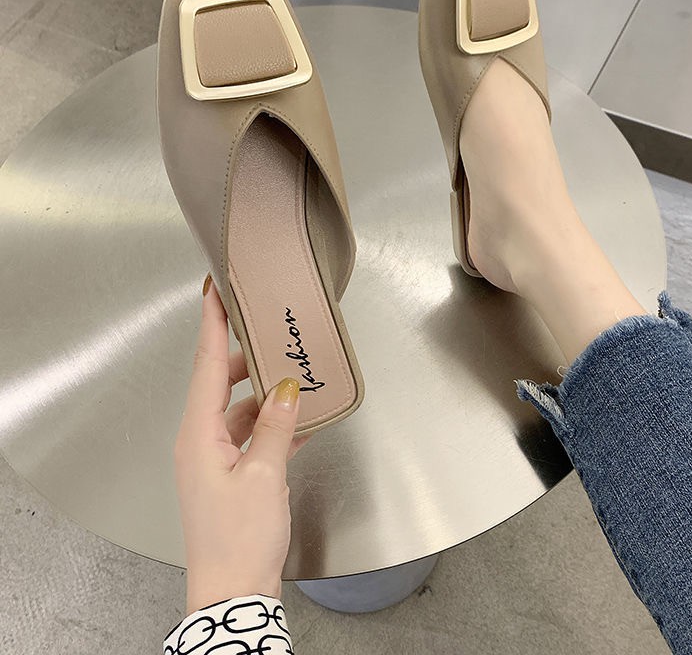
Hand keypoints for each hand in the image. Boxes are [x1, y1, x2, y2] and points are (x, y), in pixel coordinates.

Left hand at [174, 277, 307, 614]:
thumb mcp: (265, 475)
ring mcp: (215, 459)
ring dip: (266, 395)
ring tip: (293, 376)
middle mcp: (201, 441)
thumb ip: (277, 425)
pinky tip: (299, 420)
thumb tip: (287, 387)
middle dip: (245, 358)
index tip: (214, 291)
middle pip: (221, 384)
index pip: (205, 366)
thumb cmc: (239, 538)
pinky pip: (252, 436)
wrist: (233, 594)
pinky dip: (273, 425)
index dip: (211, 325)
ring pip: (240, 409)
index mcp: (198, 434)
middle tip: (269, 331)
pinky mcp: (231, 475)